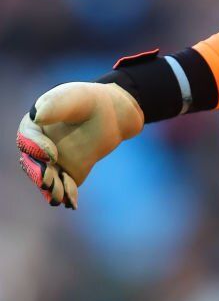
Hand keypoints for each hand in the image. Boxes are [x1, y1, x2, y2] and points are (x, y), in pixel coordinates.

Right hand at [17, 82, 143, 207]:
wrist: (111, 114)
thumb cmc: (89, 101)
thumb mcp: (75, 97)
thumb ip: (57, 105)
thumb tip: (36, 115)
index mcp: (35, 125)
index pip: (26, 138)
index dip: (34, 148)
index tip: (52, 154)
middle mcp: (39, 147)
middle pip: (33, 163)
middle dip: (38, 174)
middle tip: (48, 181)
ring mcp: (53, 163)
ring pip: (47, 179)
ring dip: (51, 189)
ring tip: (60, 196)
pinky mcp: (69, 173)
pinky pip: (65, 187)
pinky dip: (68, 195)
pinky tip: (73, 203)